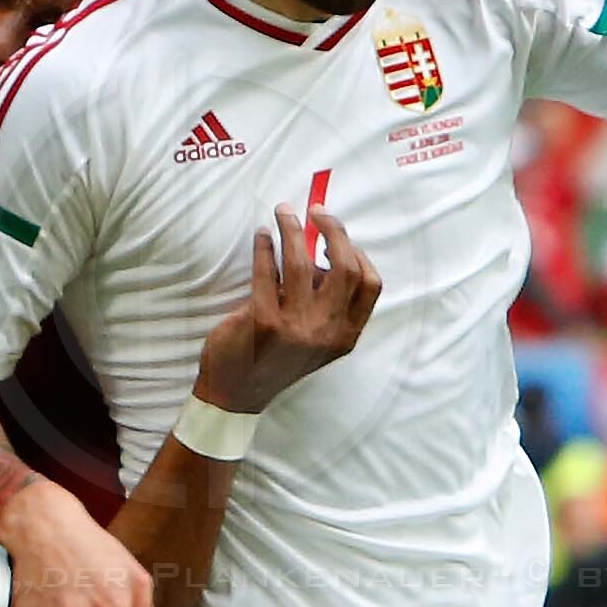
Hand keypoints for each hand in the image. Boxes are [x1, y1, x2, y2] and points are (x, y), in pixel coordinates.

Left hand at [192, 201, 383, 413]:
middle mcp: (327, 332)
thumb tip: (321, 252)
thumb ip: (326, 304)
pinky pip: (266, 270)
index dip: (357, 251)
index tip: (338, 233)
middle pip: (344, 267)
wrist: (237, 395)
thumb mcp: (316, 340)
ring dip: (292, 229)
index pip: (369, 285)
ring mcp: (296, 327)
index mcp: (345, 336)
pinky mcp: (264, 321)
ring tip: (282, 213)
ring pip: (302, 261)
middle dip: (333, 230)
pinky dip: (264, 246)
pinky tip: (261, 237)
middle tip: (316, 211)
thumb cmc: (276, 360)